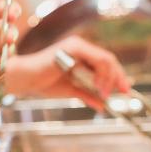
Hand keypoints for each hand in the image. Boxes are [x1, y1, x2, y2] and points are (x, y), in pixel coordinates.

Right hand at [8, 36, 130, 110]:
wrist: (25, 79)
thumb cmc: (43, 83)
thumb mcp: (71, 90)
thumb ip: (87, 95)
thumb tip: (102, 106)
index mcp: (81, 56)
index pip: (106, 64)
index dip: (118, 77)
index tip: (124, 91)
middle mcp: (81, 48)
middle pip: (109, 60)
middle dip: (119, 77)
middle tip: (123, 92)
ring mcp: (77, 46)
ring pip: (105, 59)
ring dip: (109, 78)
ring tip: (104, 93)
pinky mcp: (73, 47)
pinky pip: (96, 58)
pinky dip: (101, 73)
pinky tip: (98, 86)